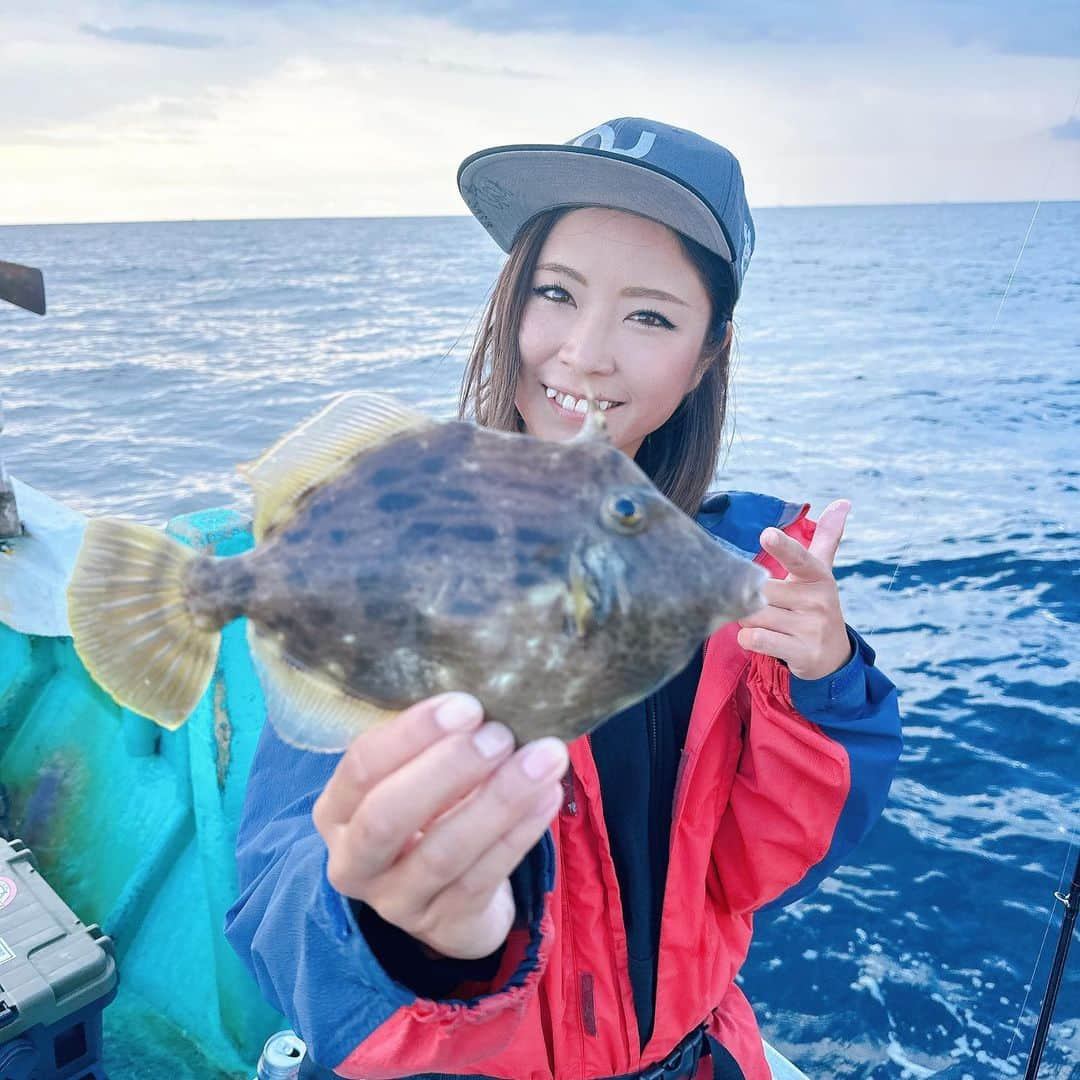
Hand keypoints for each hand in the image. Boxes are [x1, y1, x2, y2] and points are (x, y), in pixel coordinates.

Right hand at [312, 692, 567, 960]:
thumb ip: (435, 742)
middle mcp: (354, 861)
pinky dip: (520, 833)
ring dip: (499, 801)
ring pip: (444, 853)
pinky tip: (548, 795)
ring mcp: (396, 902)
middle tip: (500, 734)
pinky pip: (484, 878)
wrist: (446, 897)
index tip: (467, 704)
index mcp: (338, 810)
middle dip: (448, 770)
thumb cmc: (430, 811)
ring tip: (544, 758)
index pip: (361, 767)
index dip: (412, 734)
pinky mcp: (445, 926)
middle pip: (388, 817)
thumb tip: (489, 689)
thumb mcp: (413, 776)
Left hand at [736, 499, 853, 680]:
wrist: (833, 657)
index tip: (767, 535)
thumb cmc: (816, 606)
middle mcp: (818, 601)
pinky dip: (747, 638)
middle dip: (749, 596)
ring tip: (762, 621)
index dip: (783, 547)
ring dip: (746, 618)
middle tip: (759, 602)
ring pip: (754, 615)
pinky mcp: (802, 653)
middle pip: (761, 591)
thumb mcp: (822, 572)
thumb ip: (826, 537)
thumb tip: (842, 502)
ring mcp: (811, 628)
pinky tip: (759, 638)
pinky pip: (755, 639)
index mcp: (819, 576)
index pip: (800, 558)